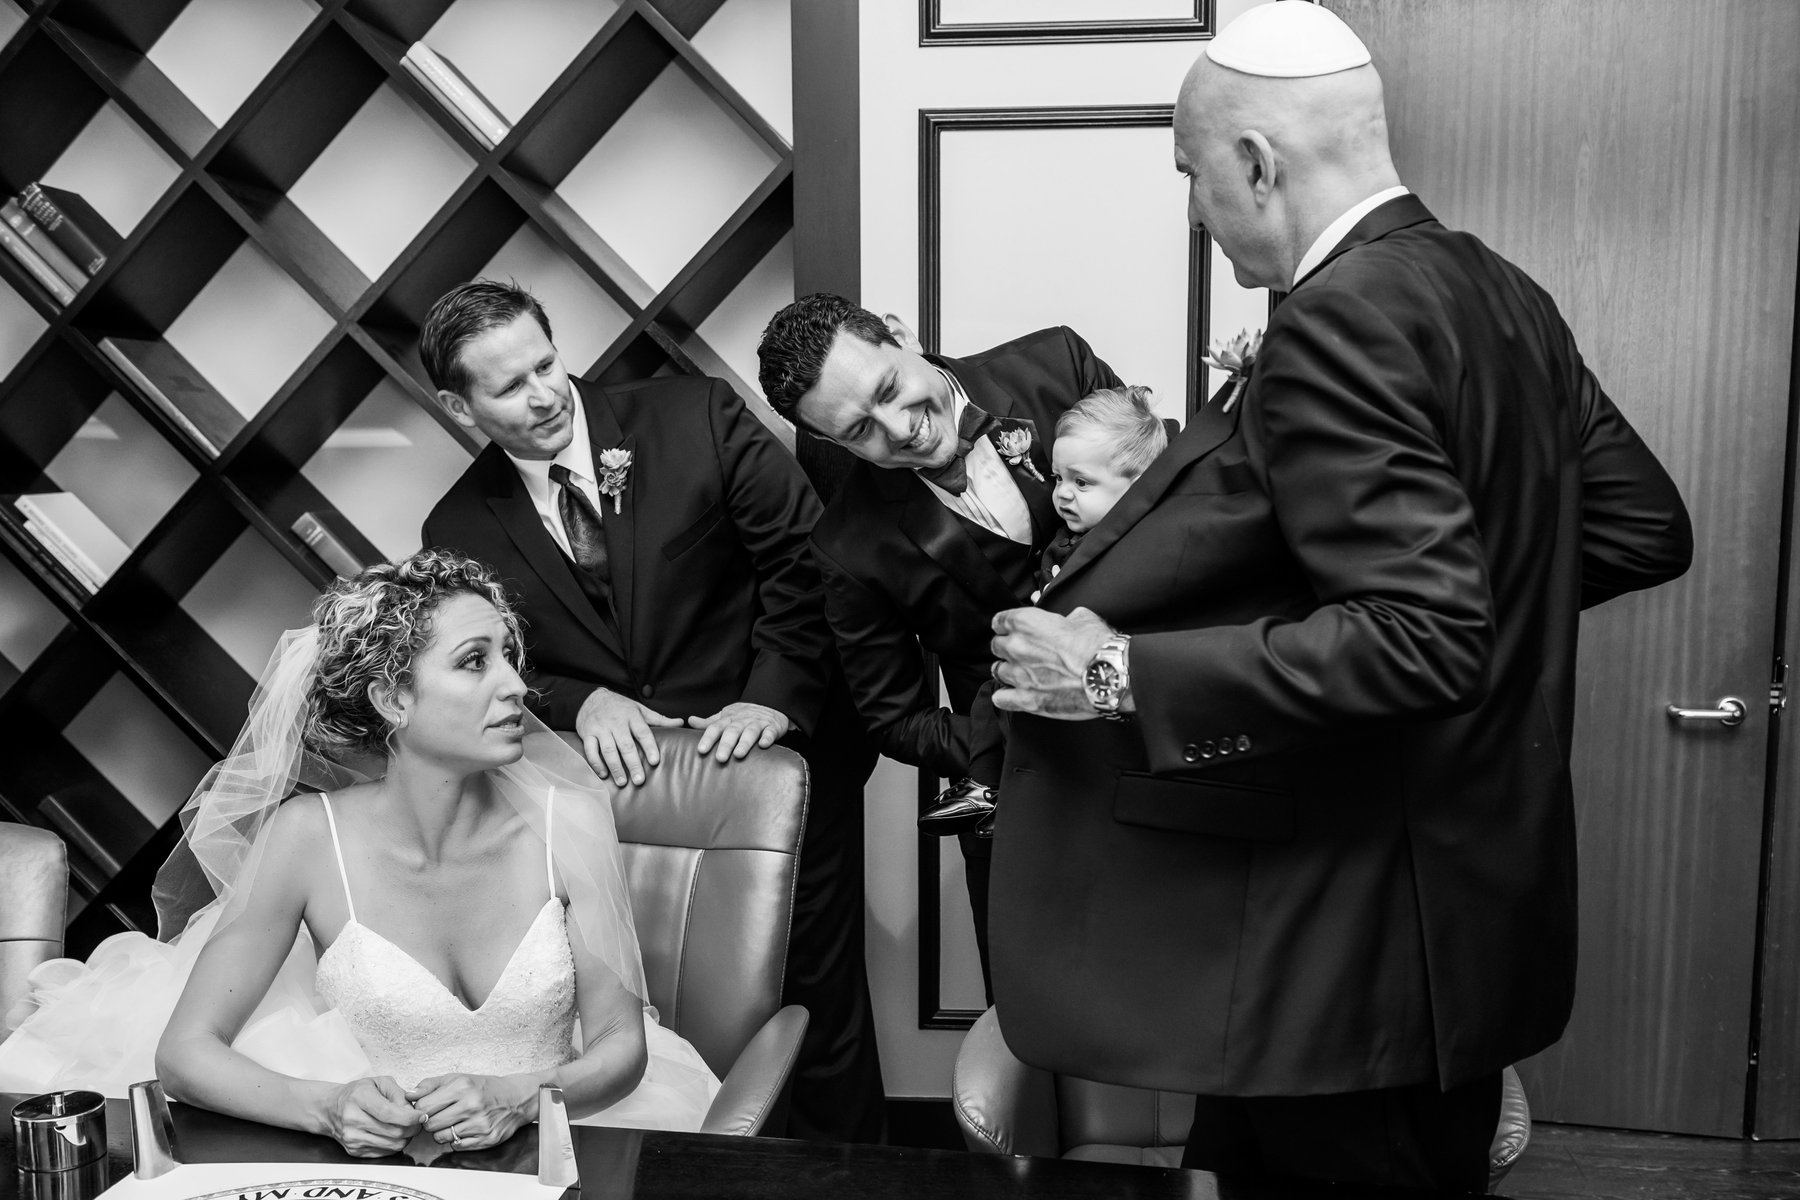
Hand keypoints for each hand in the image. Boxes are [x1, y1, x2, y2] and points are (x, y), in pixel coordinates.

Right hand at [320, 1076, 423, 1156]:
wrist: (330, 1108)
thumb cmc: (357, 1093)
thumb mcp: (379, 1082)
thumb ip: (398, 1093)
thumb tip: (412, 1111)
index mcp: (359, 1098)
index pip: (389, 1113)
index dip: (410, 1117)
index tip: (422, 1116)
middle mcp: (352, 1120)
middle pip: (393, 1132)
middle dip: (412, 1128)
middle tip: (417, 1122)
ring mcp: (352, 1138)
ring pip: (392, 1145)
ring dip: (406, 1138)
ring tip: (406, 1127)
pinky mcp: (354, 1151)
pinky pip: (384, 1153)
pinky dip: (394, 1145)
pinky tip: (393, 1134)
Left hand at [409, 1073, 533, 1152]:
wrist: (516, 1098)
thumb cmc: (485, 1088)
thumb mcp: (458, 1078)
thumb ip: (430, 1085)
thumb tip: (409, 1094)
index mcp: (462, 1087)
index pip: (423, 1107)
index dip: (421, 1109)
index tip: (428, 1108)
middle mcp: (471, 1105)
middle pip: (430, 1125)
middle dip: (431, 1122)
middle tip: (441, 1115)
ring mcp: (479, 1124)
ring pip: (441, 1138)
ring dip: (443, 1132)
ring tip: (454, 1122)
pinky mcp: (486, 1139)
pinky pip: (456, 1146)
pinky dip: (456, 1140)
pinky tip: (465, 1129)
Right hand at [577, 687, 682, 784]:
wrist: (591, 698)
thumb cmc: (620, 707)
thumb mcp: (640, 709)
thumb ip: (659, 719)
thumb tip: (681, 723)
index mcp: (631, 716)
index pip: (642, 732)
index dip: (649, 747)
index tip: (655, 762)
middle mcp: (615, 722)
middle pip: (625, 744)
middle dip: (633, 763)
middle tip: (640, 781)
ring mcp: (600, 728)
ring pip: (608, 749)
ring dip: (615, 767)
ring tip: (622, 782)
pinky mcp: (587, 733)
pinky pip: (590, 750)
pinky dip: (596, 763)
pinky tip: (604, 774)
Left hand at [686, 702, 791, 762]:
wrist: (769, 705)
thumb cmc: (744, 716)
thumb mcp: (725, 717)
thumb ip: (708, 722)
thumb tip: (690, 720)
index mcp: (728, 720)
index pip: (715, 728)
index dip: (708, 739)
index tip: (701, 750)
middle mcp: (742, 721)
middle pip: (732, 732)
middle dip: (726, 744)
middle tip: (719, 758)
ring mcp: (757, 723)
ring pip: (750, 732)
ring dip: (744, 743)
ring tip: (738, 754)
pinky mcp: (772, 727)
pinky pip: (770, 732)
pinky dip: (767, 737)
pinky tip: (764, 745)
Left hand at [990, 606, 1117, 719]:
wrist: (1108, 675)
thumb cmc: (1098, 646)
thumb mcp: (1083, 618)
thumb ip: (1066, 619)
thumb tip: (1068, 622)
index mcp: (1026, 623)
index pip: (1000, 621)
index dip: (1006, 625)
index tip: (1010, 629)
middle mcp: (1016, 647)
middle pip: (997, 646)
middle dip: (1007, 648)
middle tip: (1021, 652)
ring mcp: (1019, 675)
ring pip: (997, 671)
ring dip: (1007, 671)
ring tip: (1019, 673)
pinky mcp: (1026, 700)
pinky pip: (1001, 698)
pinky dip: (1004, 696)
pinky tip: (1010, 695)